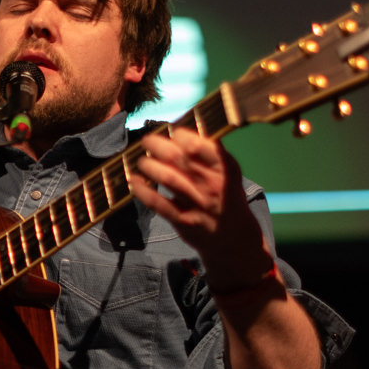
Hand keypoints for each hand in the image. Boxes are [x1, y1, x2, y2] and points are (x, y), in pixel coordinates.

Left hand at [129, 128, 272, 289]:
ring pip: (169, 179)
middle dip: (159, 145)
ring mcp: (198, 205)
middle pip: (181, 159)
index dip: (182, 135)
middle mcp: (213, 185)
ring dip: (150, 166)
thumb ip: (209, 153)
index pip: (202, 146)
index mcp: (226, 169)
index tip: (172, 132)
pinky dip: (144, 192)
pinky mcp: (184, 221)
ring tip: (141, 161)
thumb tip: (181, 130)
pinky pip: (160, 204)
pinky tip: (134, 182)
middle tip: (147, 141)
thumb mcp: (228, 173)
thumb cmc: (226, 197)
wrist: (234, 238)